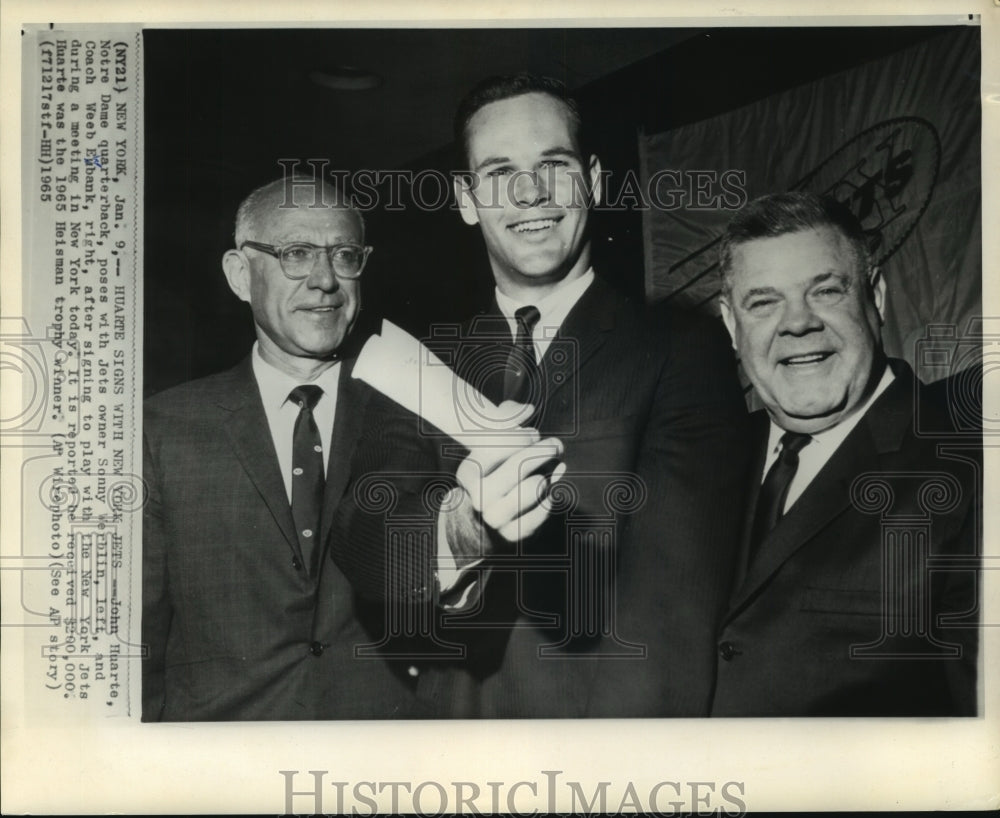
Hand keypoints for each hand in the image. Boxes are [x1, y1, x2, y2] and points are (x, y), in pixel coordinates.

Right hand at [455, 415, 565, 542]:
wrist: (487, 513)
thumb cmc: (496, 468)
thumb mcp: (494, 441)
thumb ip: (507, 418)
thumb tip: (526, 410)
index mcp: (468, 472)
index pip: (500, 445)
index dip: (522, 436)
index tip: (533, 433)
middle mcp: (478, 497)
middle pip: (518, 466)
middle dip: (541, 451)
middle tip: (554, 445)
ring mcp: (494, 518)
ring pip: (530, 490)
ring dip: (544, 477)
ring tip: (545, 475)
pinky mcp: (511, 535)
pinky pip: (536, 518)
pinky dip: (547, 505)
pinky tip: (550, 495)